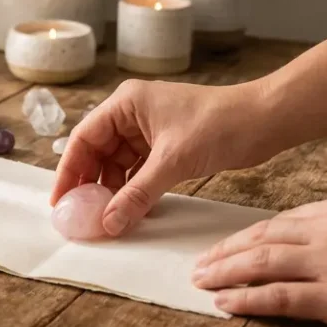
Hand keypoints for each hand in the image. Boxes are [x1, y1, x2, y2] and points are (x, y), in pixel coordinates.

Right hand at [52, 79, 275, 236]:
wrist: (265, 120)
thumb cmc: (220, 124)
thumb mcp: (173, 161)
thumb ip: (138, 193)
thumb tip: (108, 222)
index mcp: (126, 103)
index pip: (84, 138)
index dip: (68, 170)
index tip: (60, 201)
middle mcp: (133, 114)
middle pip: (98, 152)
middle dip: (90, 184)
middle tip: (80, 215)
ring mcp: (150, 130)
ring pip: (119, 164)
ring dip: (114, 190)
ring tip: (105, 219)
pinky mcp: (167, 146)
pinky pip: (140, 170)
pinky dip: (135, 190)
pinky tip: (130, 211)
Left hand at [192, 192, 326, 326]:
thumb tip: (309, 243)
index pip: (280, 220)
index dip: (247, 235)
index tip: (227, 245)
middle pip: (262, 237)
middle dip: (226, 251)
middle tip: (200, 262)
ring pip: (261, 263)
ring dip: (225, 272)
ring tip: (201, 281)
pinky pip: (277, 296)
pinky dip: (245, 299)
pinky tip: (224, 303)